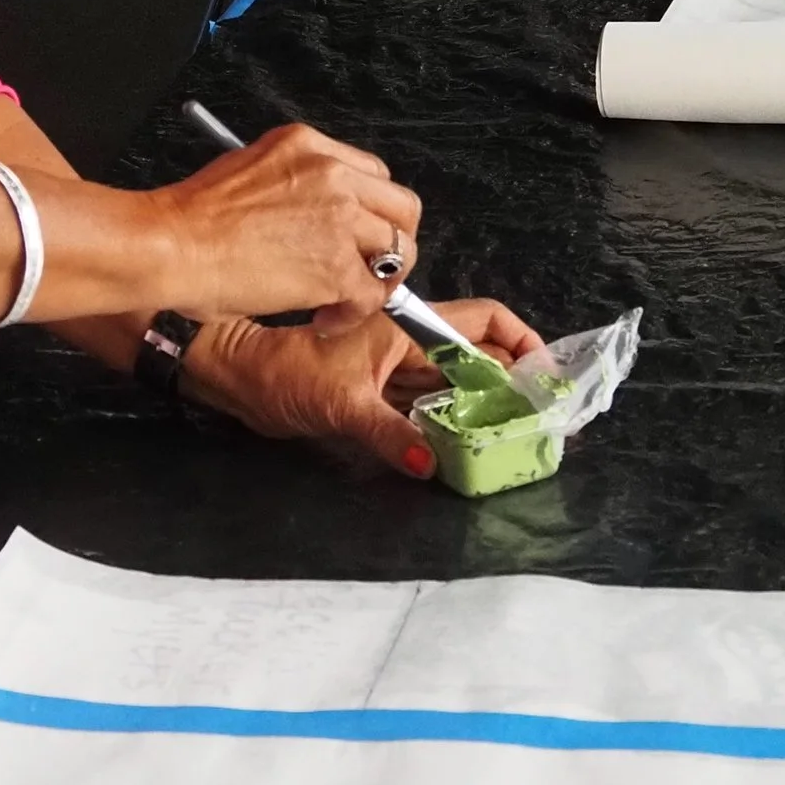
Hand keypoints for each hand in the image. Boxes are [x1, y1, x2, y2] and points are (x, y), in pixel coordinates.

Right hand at [137, 122, 421, 322]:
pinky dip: (353, 314)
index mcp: (307, 146)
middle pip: (401, 207)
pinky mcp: (336, 266)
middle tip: (369, 268)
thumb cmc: (190, 219)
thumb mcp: (247, 170)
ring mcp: (339, 219)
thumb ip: (291, 184)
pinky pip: (371, 295)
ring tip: (347, 299)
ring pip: (399, 250)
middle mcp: (332, 175)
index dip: (370, 212)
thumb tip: (310, 216)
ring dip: (379, 280)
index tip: (357, 235)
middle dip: (392, 242)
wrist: (170, 246)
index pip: (372, 174)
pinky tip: (324, 318)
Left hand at [184, 298, 544, 478]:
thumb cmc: (285, 375)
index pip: (483, 320)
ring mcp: (394, 369)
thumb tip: (431, 464)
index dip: (521, 340)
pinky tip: (469, 446)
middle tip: (542, 416)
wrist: (239, 378)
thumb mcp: (341, 405)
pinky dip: (451, 423)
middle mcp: (408, 343)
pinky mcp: (379, 392)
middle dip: (512, 381)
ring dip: (485, 405)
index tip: (545, 372)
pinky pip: (428, 406)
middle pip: (477, 356)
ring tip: (516, 434)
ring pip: (455, 383)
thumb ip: (390, 434)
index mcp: (407, 326)